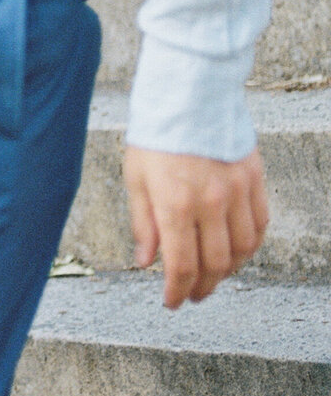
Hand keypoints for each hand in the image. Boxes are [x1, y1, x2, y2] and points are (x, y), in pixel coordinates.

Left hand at [123, 144, 269, 307]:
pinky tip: (236, 250)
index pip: (181, 265)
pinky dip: (250, 245)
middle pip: (214, 264)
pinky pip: (260, 224)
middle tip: (193, 295)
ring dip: (228, 270)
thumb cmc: (157, 134)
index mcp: (175, 204)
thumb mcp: (136, 178)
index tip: (173, 302)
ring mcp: (236, 191)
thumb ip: (143, 224)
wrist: (189, 93)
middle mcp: (210, 202)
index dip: (177, 291)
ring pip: (243, 249)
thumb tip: (146, 262)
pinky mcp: (254, 179)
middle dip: (203, 287)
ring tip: (214, 276)